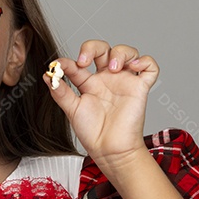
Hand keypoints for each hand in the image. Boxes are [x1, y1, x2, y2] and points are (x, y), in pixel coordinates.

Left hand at [44, 40, 157, 170]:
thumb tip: (47, 75)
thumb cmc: (93, 133)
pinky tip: (134, 67)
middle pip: (103, 49)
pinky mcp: (140, 88)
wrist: (110, 150)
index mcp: (89, 82)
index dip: (68, 60)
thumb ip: (61, 92)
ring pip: (127, 52)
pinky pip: (150, 68)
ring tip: (113, 67)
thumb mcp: (72, 109)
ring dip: (120, 52)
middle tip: (85, 61)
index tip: (59, 67)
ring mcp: (124, 82)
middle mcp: (107, 79)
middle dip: (93, 47)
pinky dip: (145, 61)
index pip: (79, 62)